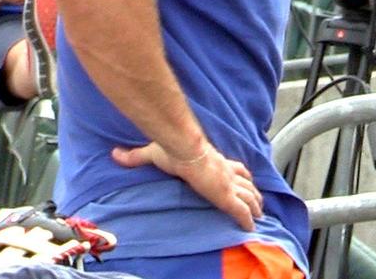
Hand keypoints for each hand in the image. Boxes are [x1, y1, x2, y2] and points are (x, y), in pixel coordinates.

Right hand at [112, 141, 262, 230]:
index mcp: (214, 160)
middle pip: (246, 183)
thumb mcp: (154, 151)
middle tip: (259, 202)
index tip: (247, 180)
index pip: (234, 168)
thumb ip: (136, 156)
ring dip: (255, 206)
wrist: (183, 148)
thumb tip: (116, 154)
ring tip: (260, 215)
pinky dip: (247, 219)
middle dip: (254, 193)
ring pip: (248, 197)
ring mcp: (227, 184)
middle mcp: (225, 172)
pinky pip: (241, 211)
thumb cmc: (173, 148)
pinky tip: (251, 227)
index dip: (242, 175)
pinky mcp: (225, 196)